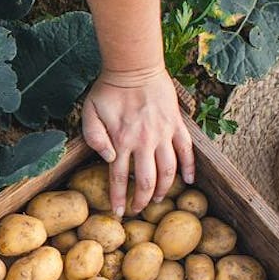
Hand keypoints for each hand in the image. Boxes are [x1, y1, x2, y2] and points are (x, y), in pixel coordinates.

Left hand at [81, 67, 194, 214]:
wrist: (134, 67)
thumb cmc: (107, 90)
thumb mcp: (89, 112)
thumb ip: (94, 138)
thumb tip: (108, 159)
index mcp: (121, 140)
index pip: (120, 178)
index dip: (119, 199)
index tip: (118, 213)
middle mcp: (144, 141)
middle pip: (147, 180)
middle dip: (142, 200)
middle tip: (138, 210)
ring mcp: (163, 133)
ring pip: (168, 170)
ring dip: (164, 189)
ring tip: (158, 199)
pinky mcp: (177, 125)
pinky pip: (187, 150)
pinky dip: (189, 167)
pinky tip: (189, 181)